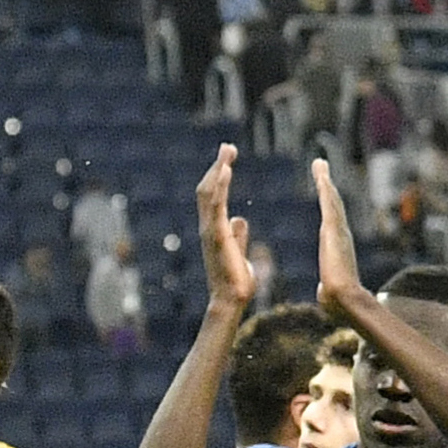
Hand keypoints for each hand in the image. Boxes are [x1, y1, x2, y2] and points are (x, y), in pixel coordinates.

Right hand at [197, 144, 257, 309]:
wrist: (232, 300)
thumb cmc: (236, 281)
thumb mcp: (239, 252)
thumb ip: (238, 235)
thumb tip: (240, 219)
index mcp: (215, 229)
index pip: (213, 196)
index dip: (219, 177)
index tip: (228, 160)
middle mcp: (208, 226)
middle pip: (207, 189)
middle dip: (217, 166)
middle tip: (228, 147)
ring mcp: (210, 230)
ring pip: (209, 192)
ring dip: (218, 169)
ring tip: (228, 150)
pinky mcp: (216, 235)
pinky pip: (215, 205)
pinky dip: (219, 185)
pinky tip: (226, 170)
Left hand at [309, 157, 363, 316]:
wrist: (345, 300)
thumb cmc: (337, 301)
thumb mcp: (328, 290)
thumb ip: (326, 288)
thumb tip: (323, 294)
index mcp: (335, 246)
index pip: (331, 220)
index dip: (328, 204)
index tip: (324, 190)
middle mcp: (340, 235)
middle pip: (333, 204)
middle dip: (327, 185)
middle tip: (320, 166)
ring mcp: (339, 231)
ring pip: (332, 200)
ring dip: (325, 181)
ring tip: (319, 164)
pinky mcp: (334, 229)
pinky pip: (329, 203)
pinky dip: (325, 187)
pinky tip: (321, 175)